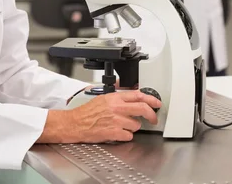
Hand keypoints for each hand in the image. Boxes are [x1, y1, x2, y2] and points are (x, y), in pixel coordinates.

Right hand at [37, 90, 160, 143]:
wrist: (75, 123)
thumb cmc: (87, 112)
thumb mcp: (103, 98)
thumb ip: (118, 97)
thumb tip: (133, 95)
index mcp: (114, 98)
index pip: (138, 96)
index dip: (151, 99)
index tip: (157, 103)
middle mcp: (117, 108)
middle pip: (143, 109)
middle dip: (152, 115)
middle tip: (154, 119)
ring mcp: (116, 120)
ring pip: (136, 125)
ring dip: (132, 127)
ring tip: (122, 126)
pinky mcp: (113, 132)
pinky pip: (129, 136)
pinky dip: (125, 136)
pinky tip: (118, 133)